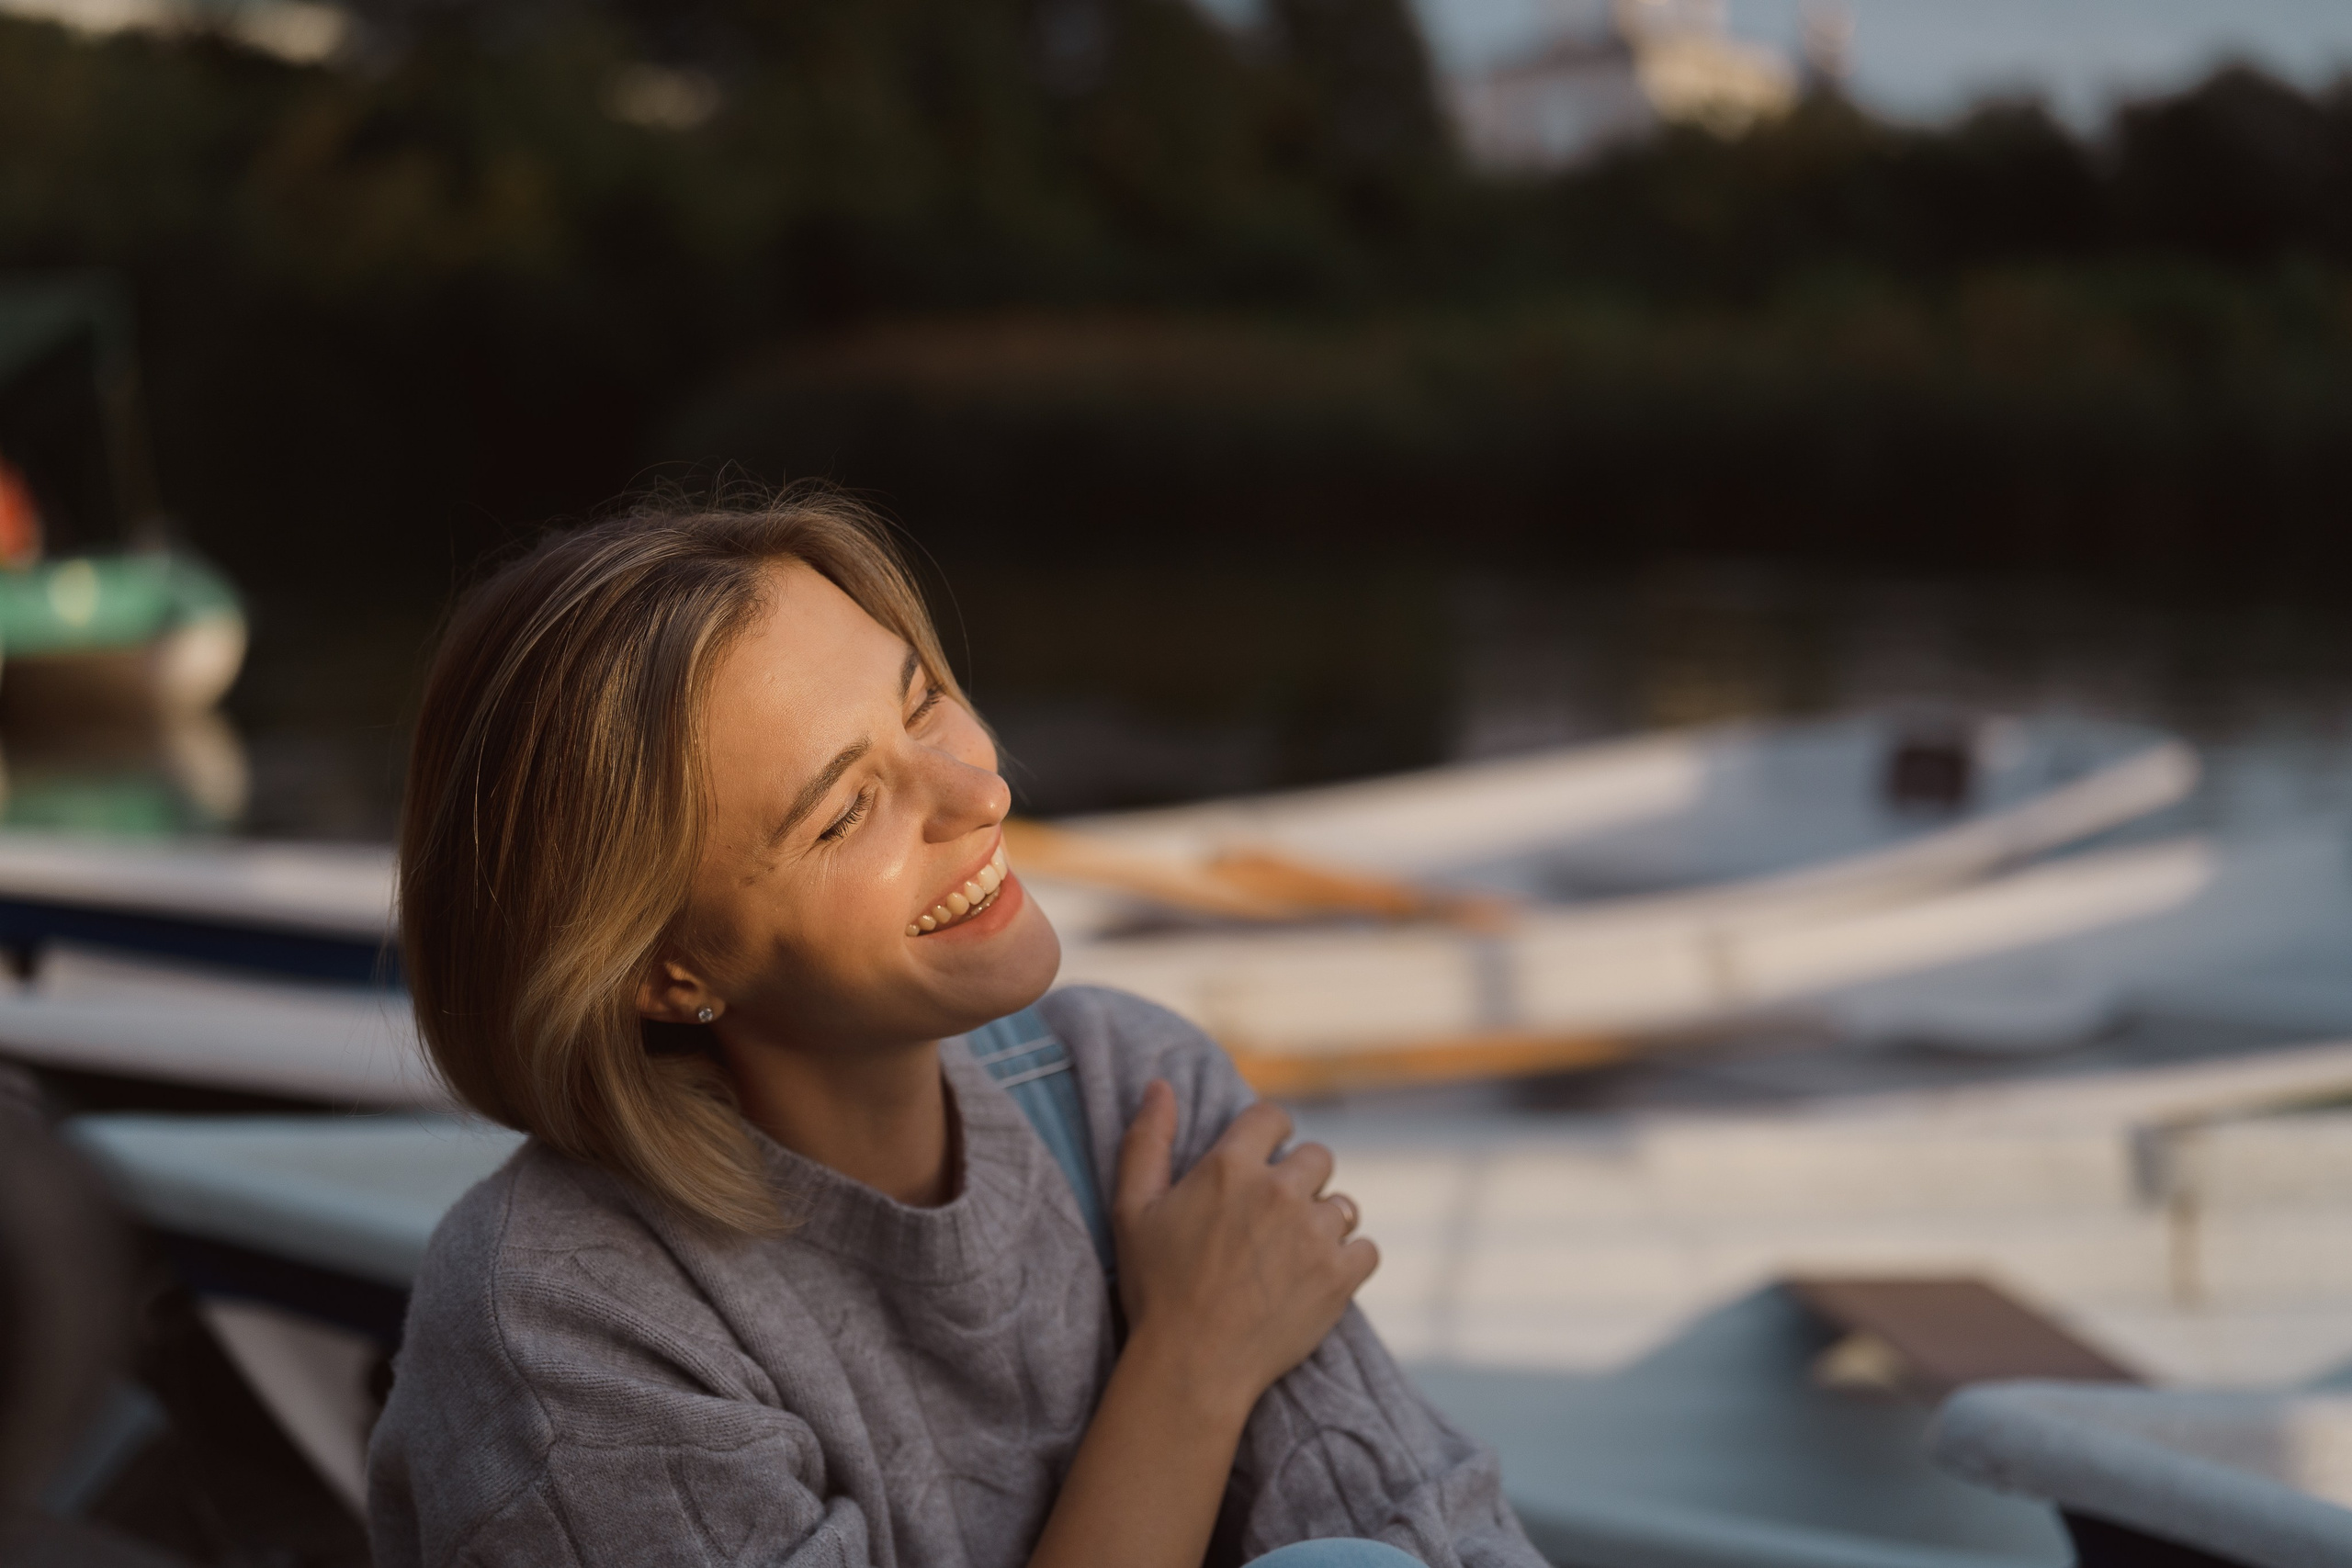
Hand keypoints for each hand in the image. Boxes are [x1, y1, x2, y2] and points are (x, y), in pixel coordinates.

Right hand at [1110, 1081, 1377, 1423]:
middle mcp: (1279, 1191)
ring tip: (1292, 1255)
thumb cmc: (1156, 1289)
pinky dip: (1349, 1262)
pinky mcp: (1340, 1277)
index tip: (1262, 1161)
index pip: (1273, 1117)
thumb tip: (1159, 1085)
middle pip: (1316, 1157)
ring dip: (1324, 1222)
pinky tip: (1318, 1279)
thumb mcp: (1133, 1210)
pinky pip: (1366, 1249)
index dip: (1269, 1135)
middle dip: (1300, 1180)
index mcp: (1230, 1167)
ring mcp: (1314, 1234)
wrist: (1192, 1366)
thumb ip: (1146, 1141)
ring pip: (1343, 1204)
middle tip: (1273, 1219)